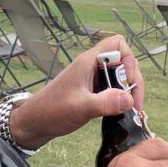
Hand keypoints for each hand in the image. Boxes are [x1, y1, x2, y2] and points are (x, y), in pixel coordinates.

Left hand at [12, 35, 145, 147]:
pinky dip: (119, 99)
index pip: (117, 44)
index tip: (127, 82)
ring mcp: (91, 79)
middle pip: (123, 62)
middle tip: (133, 104)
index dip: (128, 60)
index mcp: (88, 62)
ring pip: (119, 77)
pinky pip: (112, 89)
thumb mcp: (81, 107)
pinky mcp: (91, 91)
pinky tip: (120, 112)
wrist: (33, 122)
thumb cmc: (51, 111)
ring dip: (127, 92)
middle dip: (132, 81)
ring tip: (130, 110)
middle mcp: (91, 67)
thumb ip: (105, 102)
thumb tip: (129, 99)